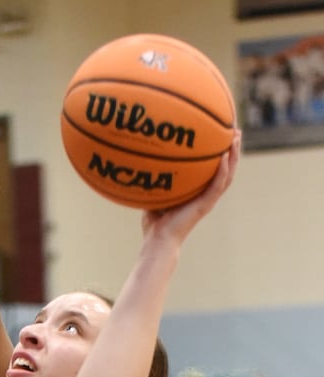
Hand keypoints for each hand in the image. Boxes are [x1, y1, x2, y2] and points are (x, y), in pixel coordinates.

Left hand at [141, 130, 240, 245]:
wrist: (158, 240)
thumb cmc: (154, 223)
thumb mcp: (156, 194)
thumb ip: (156, 178)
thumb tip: (145, 160)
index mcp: (198, 193)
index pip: (214, 170)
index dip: (220, 153)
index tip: (222, 134)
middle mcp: (206, 196)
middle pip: (226, 169)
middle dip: (232, 149)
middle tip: (236, 130)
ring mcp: (208, 200)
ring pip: (228, 175)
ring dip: (234, 156)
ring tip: (236, 137)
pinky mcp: (205, 205)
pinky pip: (218, 184)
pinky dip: (223, 169)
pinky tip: (224, 154)